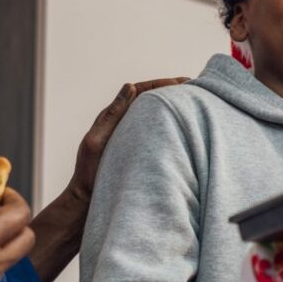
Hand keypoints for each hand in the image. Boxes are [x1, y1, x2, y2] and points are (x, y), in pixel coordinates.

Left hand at [68, 79, 187, 204]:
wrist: (87, 199)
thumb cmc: (89, 172)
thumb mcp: (96, 140)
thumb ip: (112, 114)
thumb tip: (130, 86)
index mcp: (113, 116)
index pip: (140, 91)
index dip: (161, 84)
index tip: (182, 82)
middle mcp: (122, 122)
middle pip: (150, 100)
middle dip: (171, 91)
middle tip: (195, 87)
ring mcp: (130, 136)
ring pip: (154, 115)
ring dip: (172, 108)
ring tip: (193, 102)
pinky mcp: (136, 150)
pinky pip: (155, 132)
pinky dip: (169, 126)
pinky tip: (183, 128)